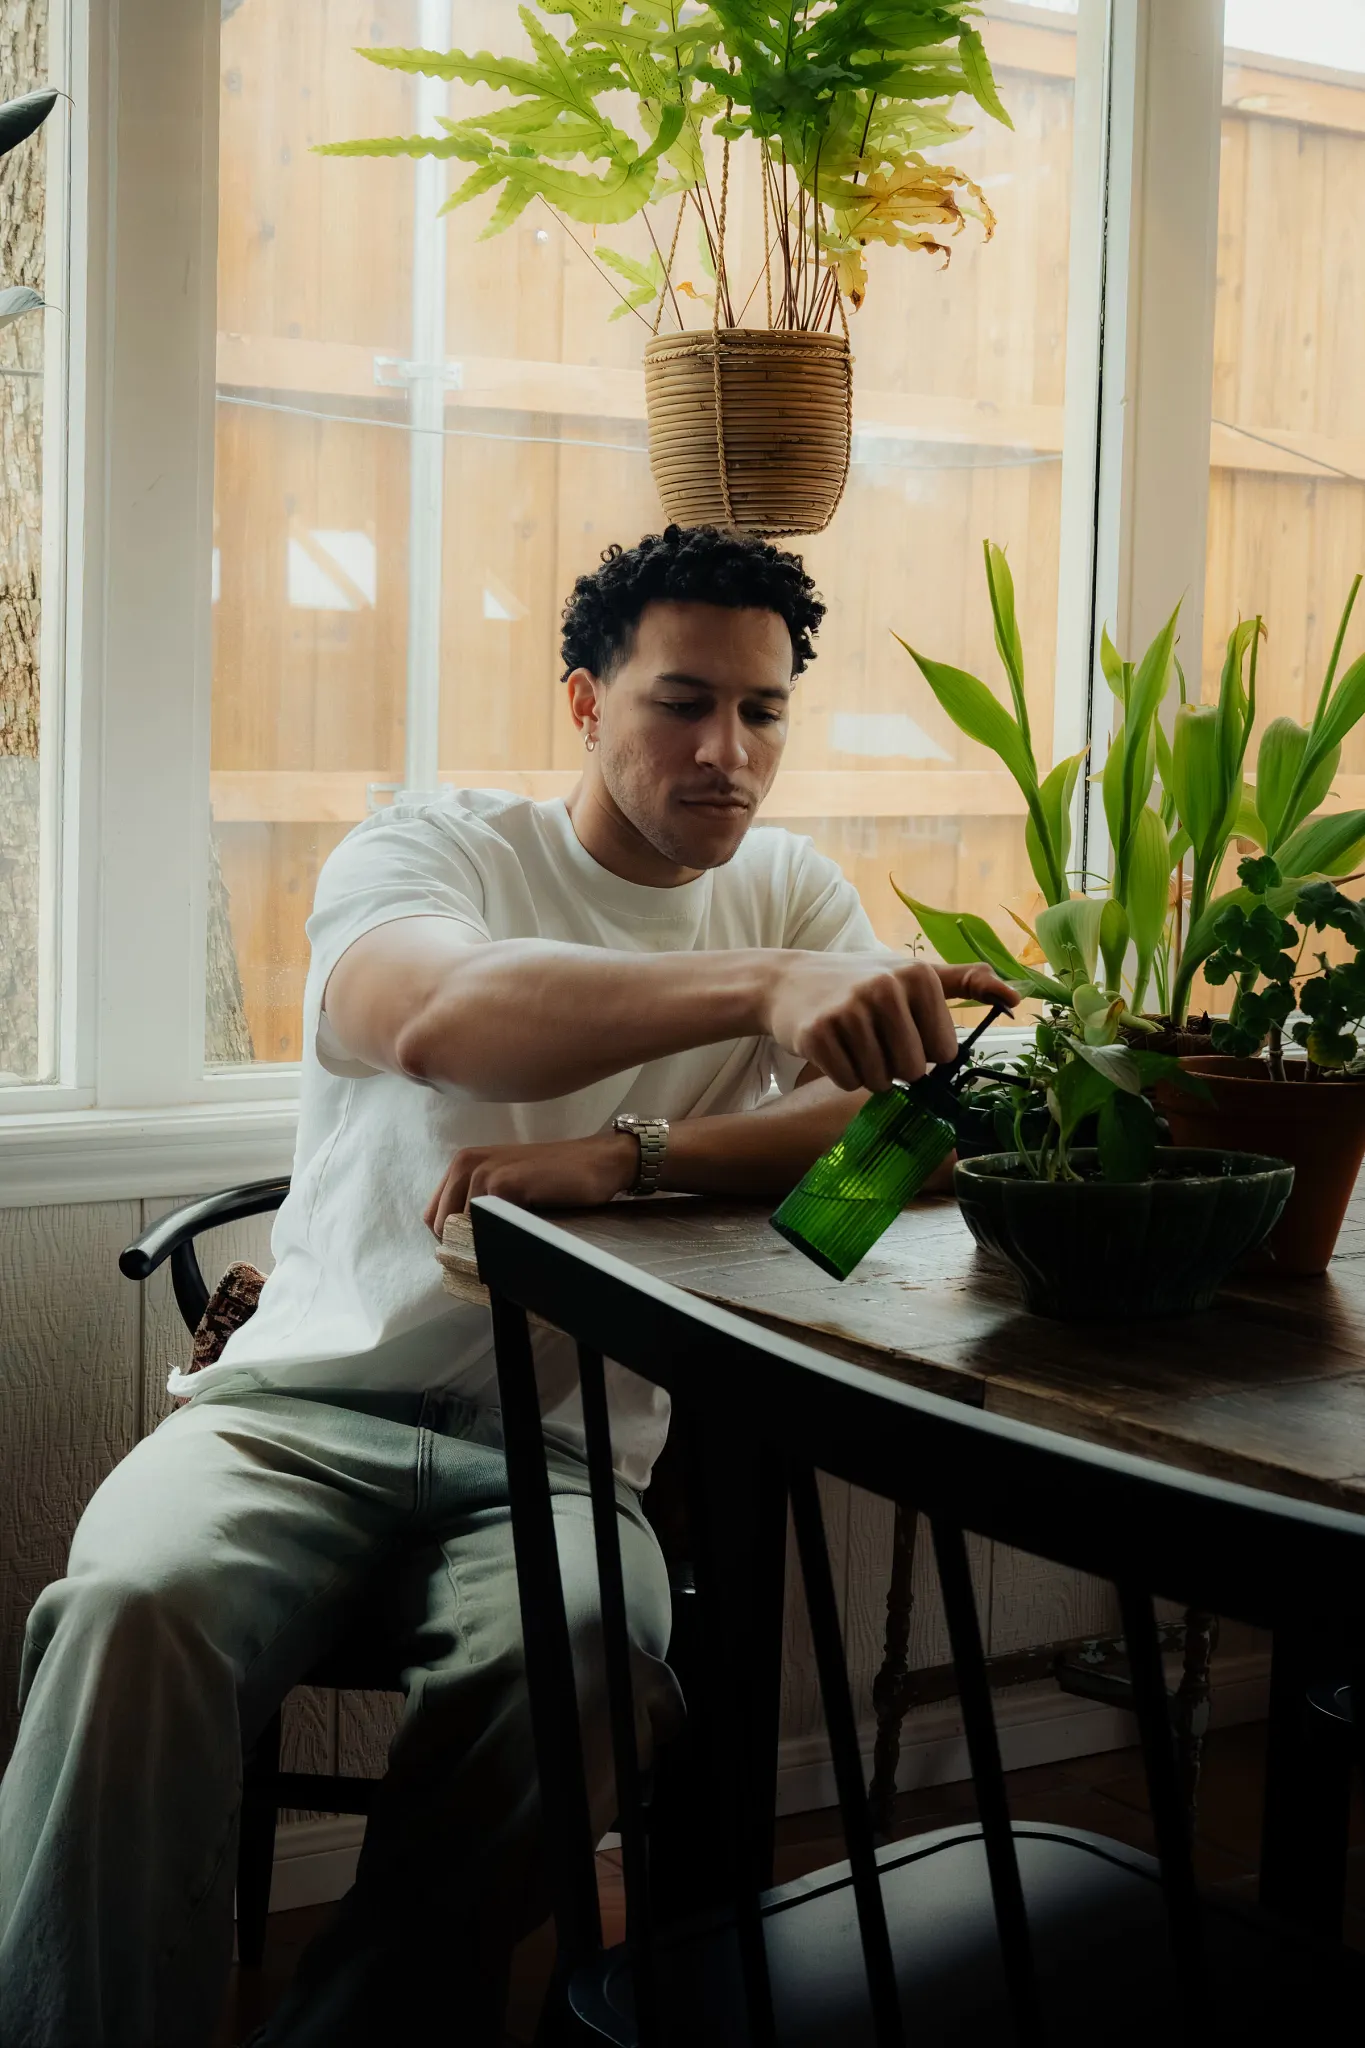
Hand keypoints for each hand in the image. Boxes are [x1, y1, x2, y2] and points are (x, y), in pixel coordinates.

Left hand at [425, 1131, 638, 1238]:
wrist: (598, 1162)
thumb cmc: (555, 1179)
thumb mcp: (506, 1184)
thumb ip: (477, 1204)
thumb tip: (456, 1249)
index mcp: (462, 1163)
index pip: (434, 1217)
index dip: (454, 1240)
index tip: (481, 1251)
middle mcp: (465, 1164)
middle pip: (443, 1228)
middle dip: (467, 1247)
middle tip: (500, 1254)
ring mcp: (483, 1173)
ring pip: (464, 1233)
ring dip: (485, 1246)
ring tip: (516, 1243)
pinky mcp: (503, 1185)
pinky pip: (486, 1230)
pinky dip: (500, 1243)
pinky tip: (523, 1239)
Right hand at [764, 956, 1015, 1094]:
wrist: (790, 981)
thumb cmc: (863, 981)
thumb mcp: (914, 974)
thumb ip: (966, 983)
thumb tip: (1015, 997)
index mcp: (918, 975)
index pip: (944, 1052)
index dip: (924, 1050)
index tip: (902, 1028)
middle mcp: (885, 988)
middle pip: (914, 1070)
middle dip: (896, 1066)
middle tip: (875, 1039)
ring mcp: (848, 1011)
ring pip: (881, 1081)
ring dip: (869, 1072)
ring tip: (853, 1042)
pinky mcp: (817, 1034)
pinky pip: (849, 1081)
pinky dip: (842, 1074)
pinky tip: (833, 1048)